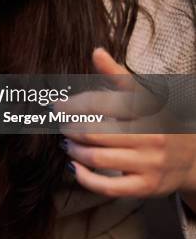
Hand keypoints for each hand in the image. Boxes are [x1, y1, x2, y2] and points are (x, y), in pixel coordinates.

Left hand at [62, 48, 195, 202]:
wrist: (192, 157)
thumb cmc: (159, 121)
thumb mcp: (144, 95)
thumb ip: (117, 75)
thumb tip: (96, 52)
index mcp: (149, 109)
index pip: (101, 103)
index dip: (72, 104)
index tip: (56, 106)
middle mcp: (152, 136)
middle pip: (94, 132)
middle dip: (70, 128)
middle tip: (62, 126)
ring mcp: (150, 163)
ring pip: (97, 158)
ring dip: (74, 150)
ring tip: (67, 143)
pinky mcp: (146, 186)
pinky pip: (107, 186)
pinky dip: (84, 177)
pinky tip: (75, 166)